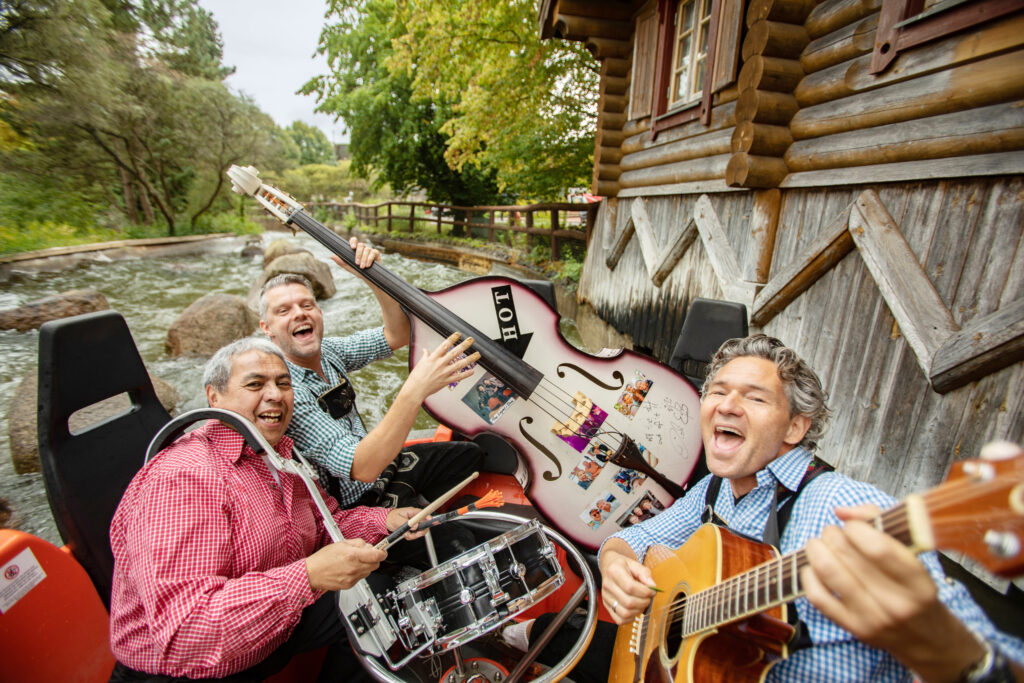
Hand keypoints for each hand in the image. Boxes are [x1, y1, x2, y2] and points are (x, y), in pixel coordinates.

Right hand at [305, 538, 385, 590]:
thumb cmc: (323, 558)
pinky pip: (360, 578)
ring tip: (354, 562)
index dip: (382, 552)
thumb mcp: (341, 543)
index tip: (383, 551)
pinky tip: (349, 569)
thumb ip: (358, 543)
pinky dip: (358, 573)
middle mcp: (354, 568)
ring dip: (366, 566)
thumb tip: (368, 546)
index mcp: (353, 555)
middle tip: (366, 555)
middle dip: (374, 559)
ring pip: (369, 572)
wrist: (312, 573)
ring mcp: (352, 578)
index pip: (377, 555)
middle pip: (376, 565)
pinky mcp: (349, 585)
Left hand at [329, 237, 380, 273]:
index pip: (354, 240)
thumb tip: (331, 256)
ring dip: (364, 258)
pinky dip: (369, 259)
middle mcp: (363, 248)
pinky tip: (368, 265)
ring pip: (367, 249)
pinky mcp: (376, 254)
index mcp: (355, 249)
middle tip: (357, 263)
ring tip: (362, 267)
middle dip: (358, 254)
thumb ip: (340, 261)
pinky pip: (373, 253)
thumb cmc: (358, 271)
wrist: (369, 278)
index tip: (352, 247)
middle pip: (361, 245)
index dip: (353, 241)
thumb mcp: (348, 267)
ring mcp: (370, 250)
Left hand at [386, 507, 430, 540]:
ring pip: (420, 531)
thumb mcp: (397, 520)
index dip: (428, 517)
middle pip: (424, 524)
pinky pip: (414, 535)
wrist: (386, 522)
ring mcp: (414, 524)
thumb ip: (406, 523)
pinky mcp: (412, 529)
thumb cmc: (391, 517)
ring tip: (407, 534)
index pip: (423, 514)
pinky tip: (405, 535)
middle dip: (421, 530)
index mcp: (412, 512)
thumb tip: (415, 526)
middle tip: (416, 533)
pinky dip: (410, 537)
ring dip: (414, 535)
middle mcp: (415, 518)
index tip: (431, 520)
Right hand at [403, 333, 479, 402]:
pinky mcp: (446, 381)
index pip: (444, 345)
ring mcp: (444, 372)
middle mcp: (440, 364)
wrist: (415, 390)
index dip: (452, 339)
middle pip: (455, 352)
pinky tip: (472, 371)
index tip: (458, 334)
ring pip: (460, 364)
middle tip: (471, 340)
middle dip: (464, 345)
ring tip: (477, 354)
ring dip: (470, 359)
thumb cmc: (416, 377)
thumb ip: (425, 356)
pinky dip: (466, 374)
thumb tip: (425, 350)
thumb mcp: (420, 363)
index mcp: (433, 358)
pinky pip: (459, 377)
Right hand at [599, 541, 655, 624]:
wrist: (608, 566)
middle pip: (628, 602)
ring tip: (642, 603)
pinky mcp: (606, 606)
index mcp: (614, 571)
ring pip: (625, 613)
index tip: (652, 591)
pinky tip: (635, 609)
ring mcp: (606, 597)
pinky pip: (619, 619)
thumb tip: (653, 586)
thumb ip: (645, 574)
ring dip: (638, 611)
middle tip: (648, 597)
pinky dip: (630, 618)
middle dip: (644, 602)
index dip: (644, 592)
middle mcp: (607, 585)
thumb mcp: (634, 564)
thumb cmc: (623, 566)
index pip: (630, 587)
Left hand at [801, 505, 985, 681]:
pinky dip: (809, 576)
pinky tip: (812, 567)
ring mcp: (873, 619)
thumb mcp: (913, 557)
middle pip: (849, 557)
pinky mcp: (853, 628)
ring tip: (819, 544)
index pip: (879, 549)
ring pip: (831, 574)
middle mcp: (897, 604)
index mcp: (918, 583)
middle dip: (832, 535)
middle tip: (832, 532)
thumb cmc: (917, 591)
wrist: (926, 639)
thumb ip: (880, 523)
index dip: (857, 529)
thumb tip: (842, 512)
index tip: (852, 525)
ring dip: (817, 550)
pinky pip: (819, 598)